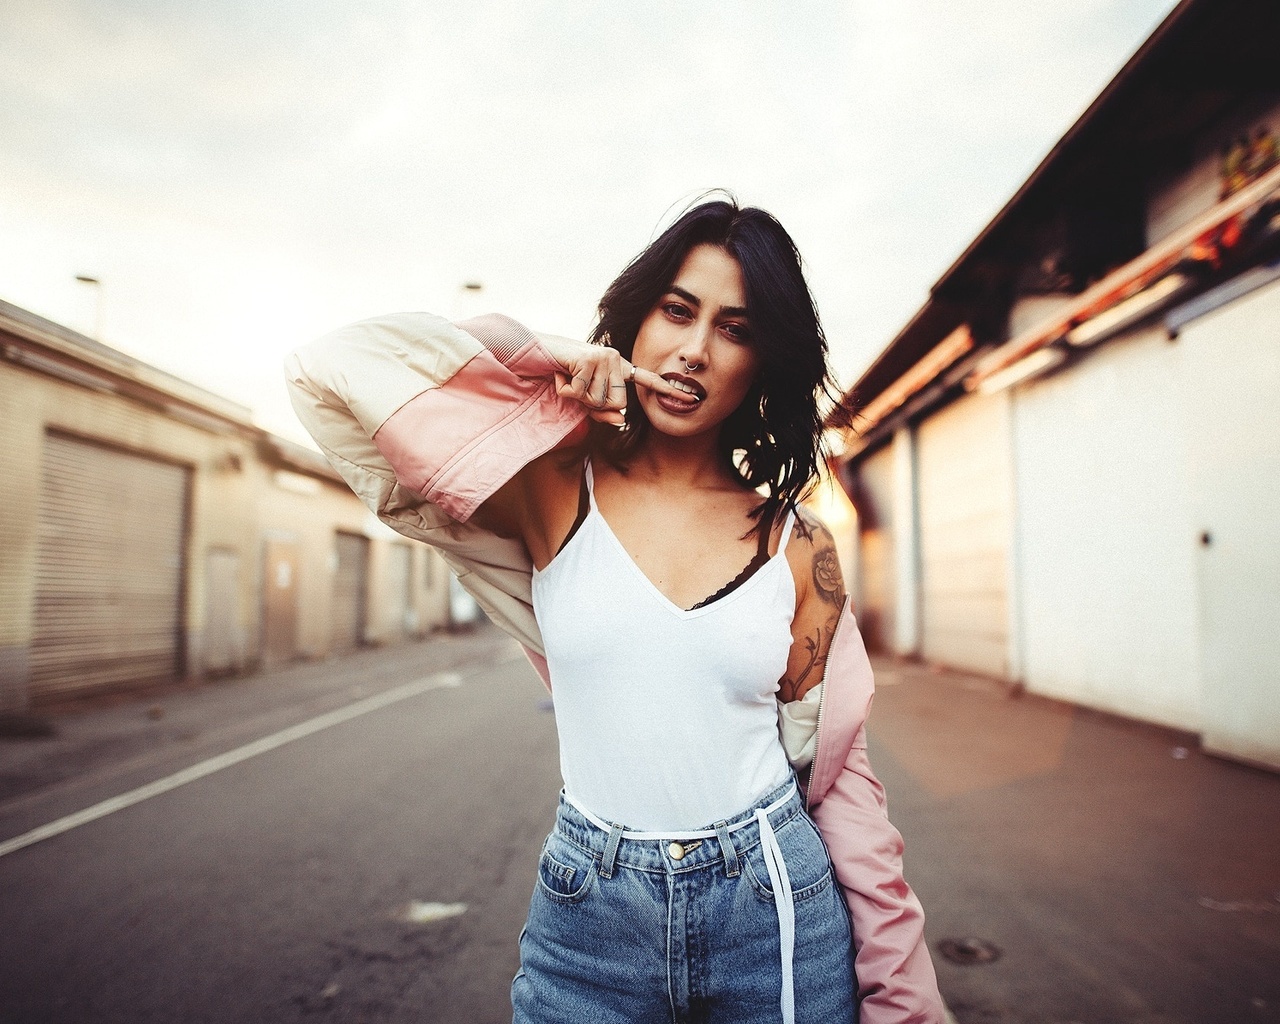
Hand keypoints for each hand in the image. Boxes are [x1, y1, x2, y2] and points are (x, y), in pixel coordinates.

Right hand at [535, 333, 696, 426]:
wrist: (534, 353)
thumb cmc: (561, 376)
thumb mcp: (583, 399)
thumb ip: (603, 412)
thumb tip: (620, 419)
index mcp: (619, 368)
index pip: (648, 381)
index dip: (670, 391)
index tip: (692, 398)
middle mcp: (616, 359)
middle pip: (616, 404)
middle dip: (592, 405)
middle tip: (575, 386)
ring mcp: (604, 357)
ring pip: (598, 401)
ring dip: (577, 397)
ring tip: (567, 378)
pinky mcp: (589, 359)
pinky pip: (582, 394)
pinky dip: (566, 389)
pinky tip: (560, 374)